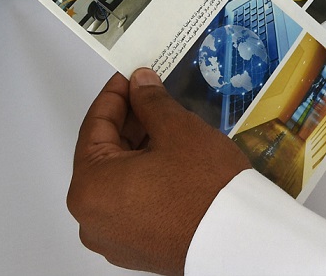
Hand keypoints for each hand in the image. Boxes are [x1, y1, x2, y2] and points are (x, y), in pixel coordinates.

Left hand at [68, 68, 250, 274]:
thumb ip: (151, 101)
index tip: (131, 77)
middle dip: (128, 123)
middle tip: (151, 96)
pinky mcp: (134, 249)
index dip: (115, 94)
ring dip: (137, 151)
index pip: (94, 126)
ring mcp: (111, 237)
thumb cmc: (204, 186)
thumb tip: (139, 83)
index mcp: (89, 186)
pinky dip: (144, 179)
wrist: (236, 238)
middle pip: (103, 156)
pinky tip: (170, 161)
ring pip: (118, 181)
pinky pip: (130, 203)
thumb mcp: (178, 130)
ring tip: (166, 127)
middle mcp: (90, 217)